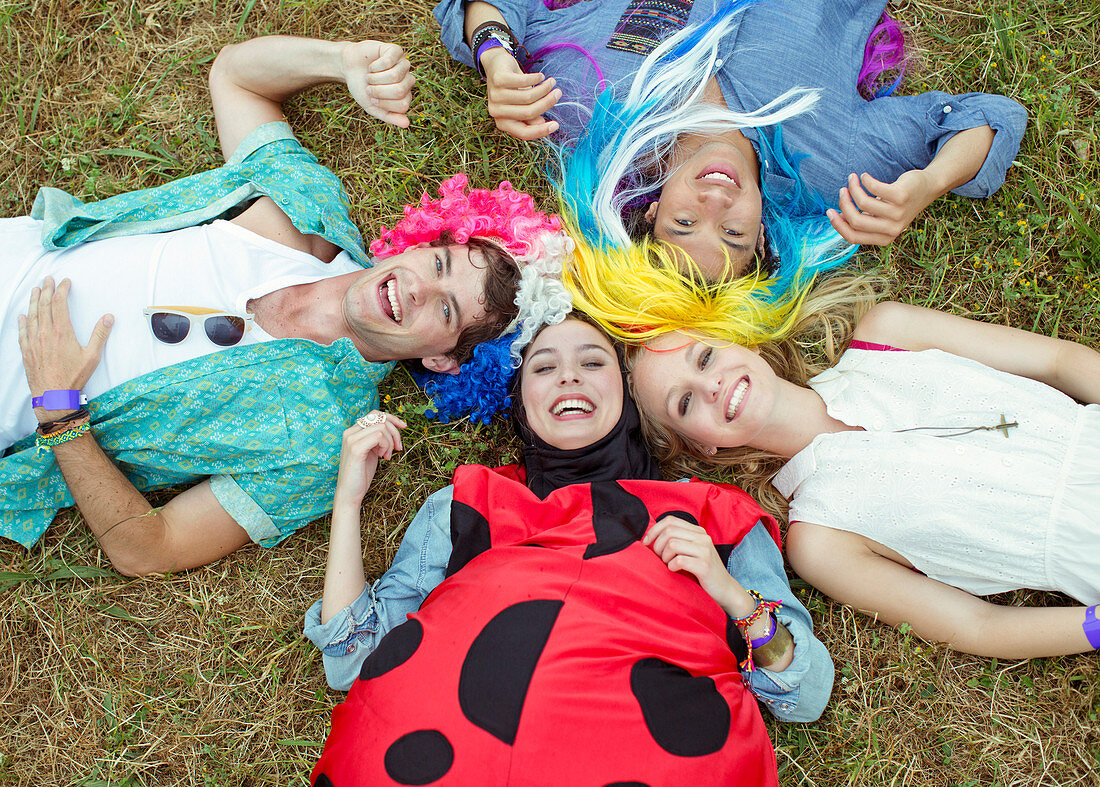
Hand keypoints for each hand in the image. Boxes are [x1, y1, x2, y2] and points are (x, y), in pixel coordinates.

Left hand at [17, 277, 112, 422]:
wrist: (53, 395)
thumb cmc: (73, 377)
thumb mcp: (92, 356)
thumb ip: (100, 334)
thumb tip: (108, 317)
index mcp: (61, 331)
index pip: (59, 303)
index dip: (62, 290)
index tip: (65, 282)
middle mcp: (45, 333)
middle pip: (44, 305)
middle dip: (46, 290)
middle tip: (48, 279)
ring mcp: (33, 341)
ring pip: (32, 315)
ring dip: (33, 301)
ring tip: (35, 290)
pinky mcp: (27, 351)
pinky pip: (22, 332)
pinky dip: (22, 321)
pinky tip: (23, 316)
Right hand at [333, 411, 407, 505]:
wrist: (349, 494)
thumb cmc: (361, 474)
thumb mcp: (372, 451)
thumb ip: (377, 438)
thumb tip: (394, 427)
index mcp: (353, 432)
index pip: (375, 414)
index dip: (392, 418)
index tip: (403, 427)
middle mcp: (350, 432)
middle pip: (380, 418)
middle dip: (395, 432)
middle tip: (398, 448)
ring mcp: (351, 439)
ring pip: (382, 427)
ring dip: (391, 442)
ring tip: (387, 456)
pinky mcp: (356, 448)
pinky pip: (379, 436)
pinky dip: (387, 446)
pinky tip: (383, 457)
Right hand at [341, 41, 413, 127]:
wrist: (348, 68)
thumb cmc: (362, 88)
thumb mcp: (372, 107)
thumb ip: (389, 117)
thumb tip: (406, 124)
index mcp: (405, 96)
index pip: (403, 105)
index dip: (383, 104)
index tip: (372, 99)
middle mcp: (408, 80)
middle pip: (399, 91)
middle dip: (378, 91)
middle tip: (369, 87)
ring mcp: (403, 64)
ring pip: (394, 76)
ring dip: (375, 78)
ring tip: (369, 76)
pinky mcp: (396, 51)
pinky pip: (389, 61)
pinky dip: (375, 65)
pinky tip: (372, 65)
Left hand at [481, 48, 559, 140]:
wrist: (496, 66)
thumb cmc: (513, 89)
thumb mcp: (523, 105)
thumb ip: (530, 117)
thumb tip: (541, 124)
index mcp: (503, 123)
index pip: (524, 133)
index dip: (541, 131)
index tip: (557, 125)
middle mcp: (496, 112)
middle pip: (528, 113)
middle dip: (547, 103)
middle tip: (558, 93)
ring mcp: (495, 96)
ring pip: (528, 97)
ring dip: (544, 88)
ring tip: (551, 82)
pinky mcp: (498, 79)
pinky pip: (523, 81)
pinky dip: (536, 78)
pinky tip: (540, 76)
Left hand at [643, 515, 748, 614]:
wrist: (724, 589)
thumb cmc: (701, 571)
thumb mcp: (690, 551)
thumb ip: (677, 541)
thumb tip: (649, 538)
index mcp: (698, 531)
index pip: (670, 520)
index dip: (654, 530)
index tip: (646, 542)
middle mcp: (702, 537)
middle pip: (669, 531)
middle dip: (658, 546)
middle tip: (660, 558)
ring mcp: (705, 550)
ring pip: (672, 544)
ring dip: (665, 557)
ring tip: (669, 564)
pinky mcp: (704, 565)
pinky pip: (679, 561)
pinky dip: (672, 567)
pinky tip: (675, 571)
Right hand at [826, 169, 935, 245]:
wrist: (927, 188)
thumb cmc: (898, 203)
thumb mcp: (880, 217)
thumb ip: (863, 221)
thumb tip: (836, 216)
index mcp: (884, 238)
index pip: (853, 237)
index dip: (838, 225)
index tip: (829, 211)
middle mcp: (892, 229)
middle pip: (855, 220)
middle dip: (843, 204)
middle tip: (842, 190)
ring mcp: (898, 213)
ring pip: (863, 203)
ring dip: (853, 188)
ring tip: (853, 179)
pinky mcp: (901, 196)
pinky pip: (874, 188)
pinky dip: (865, 180)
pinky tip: (865, 176)